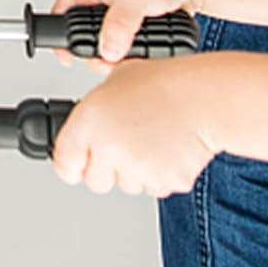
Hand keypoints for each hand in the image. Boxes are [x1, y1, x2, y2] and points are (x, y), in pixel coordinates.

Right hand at [51, 0, 197, 63]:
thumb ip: (120, 23)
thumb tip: (108, 49)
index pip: (62, 13)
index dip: (59, 36)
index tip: (68, 58)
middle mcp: (100, 1)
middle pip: (83, 37)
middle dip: (94, 54)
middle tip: (106, 62)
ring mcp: (117, 16)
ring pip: (104, 45)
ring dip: (114, 57)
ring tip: (128, 58)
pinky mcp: (132, 27)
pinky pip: (122, 48)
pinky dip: (129, 56)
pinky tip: (139, 55)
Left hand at [53, 60, 217, 196]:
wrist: (203, 96)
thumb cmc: (163, 83)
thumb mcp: (117, 79)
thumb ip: (96, 106)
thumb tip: (81, 119)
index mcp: (90, 120)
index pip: (64, 163)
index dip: (72, 164)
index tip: (77, 164)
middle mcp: (108, 147)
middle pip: (95, 181)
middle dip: (107, 168)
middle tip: (125, 144)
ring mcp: (135, 168)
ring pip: (126, 185)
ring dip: (135, 170)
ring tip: (152, 137)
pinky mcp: (161, 183)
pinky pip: (154, 187)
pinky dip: (160, 174)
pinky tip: (168, 147)